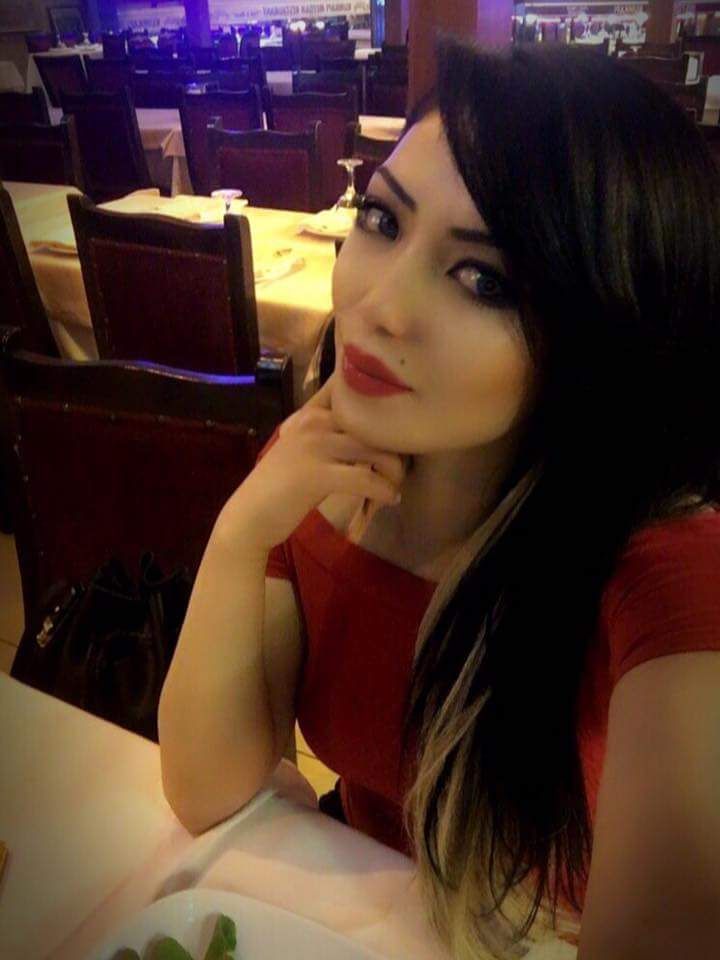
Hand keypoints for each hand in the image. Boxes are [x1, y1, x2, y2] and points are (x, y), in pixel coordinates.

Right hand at [213, 374, 404, 552]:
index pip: (350, 390)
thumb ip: (327, 433)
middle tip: (398, 469)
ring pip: (378, 450)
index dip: (379, 400)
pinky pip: (367, 478)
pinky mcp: (317, 475)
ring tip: (394, 485)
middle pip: (376, 423)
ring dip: (394, 472)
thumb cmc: (278, 486)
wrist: (249, 517)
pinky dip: (385, 491)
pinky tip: (389, 499)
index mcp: (310, 413)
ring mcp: (314, 446)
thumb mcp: (300, 447)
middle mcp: (313, 422)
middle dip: (396, 447)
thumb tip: (371, 432)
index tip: (396, 420)